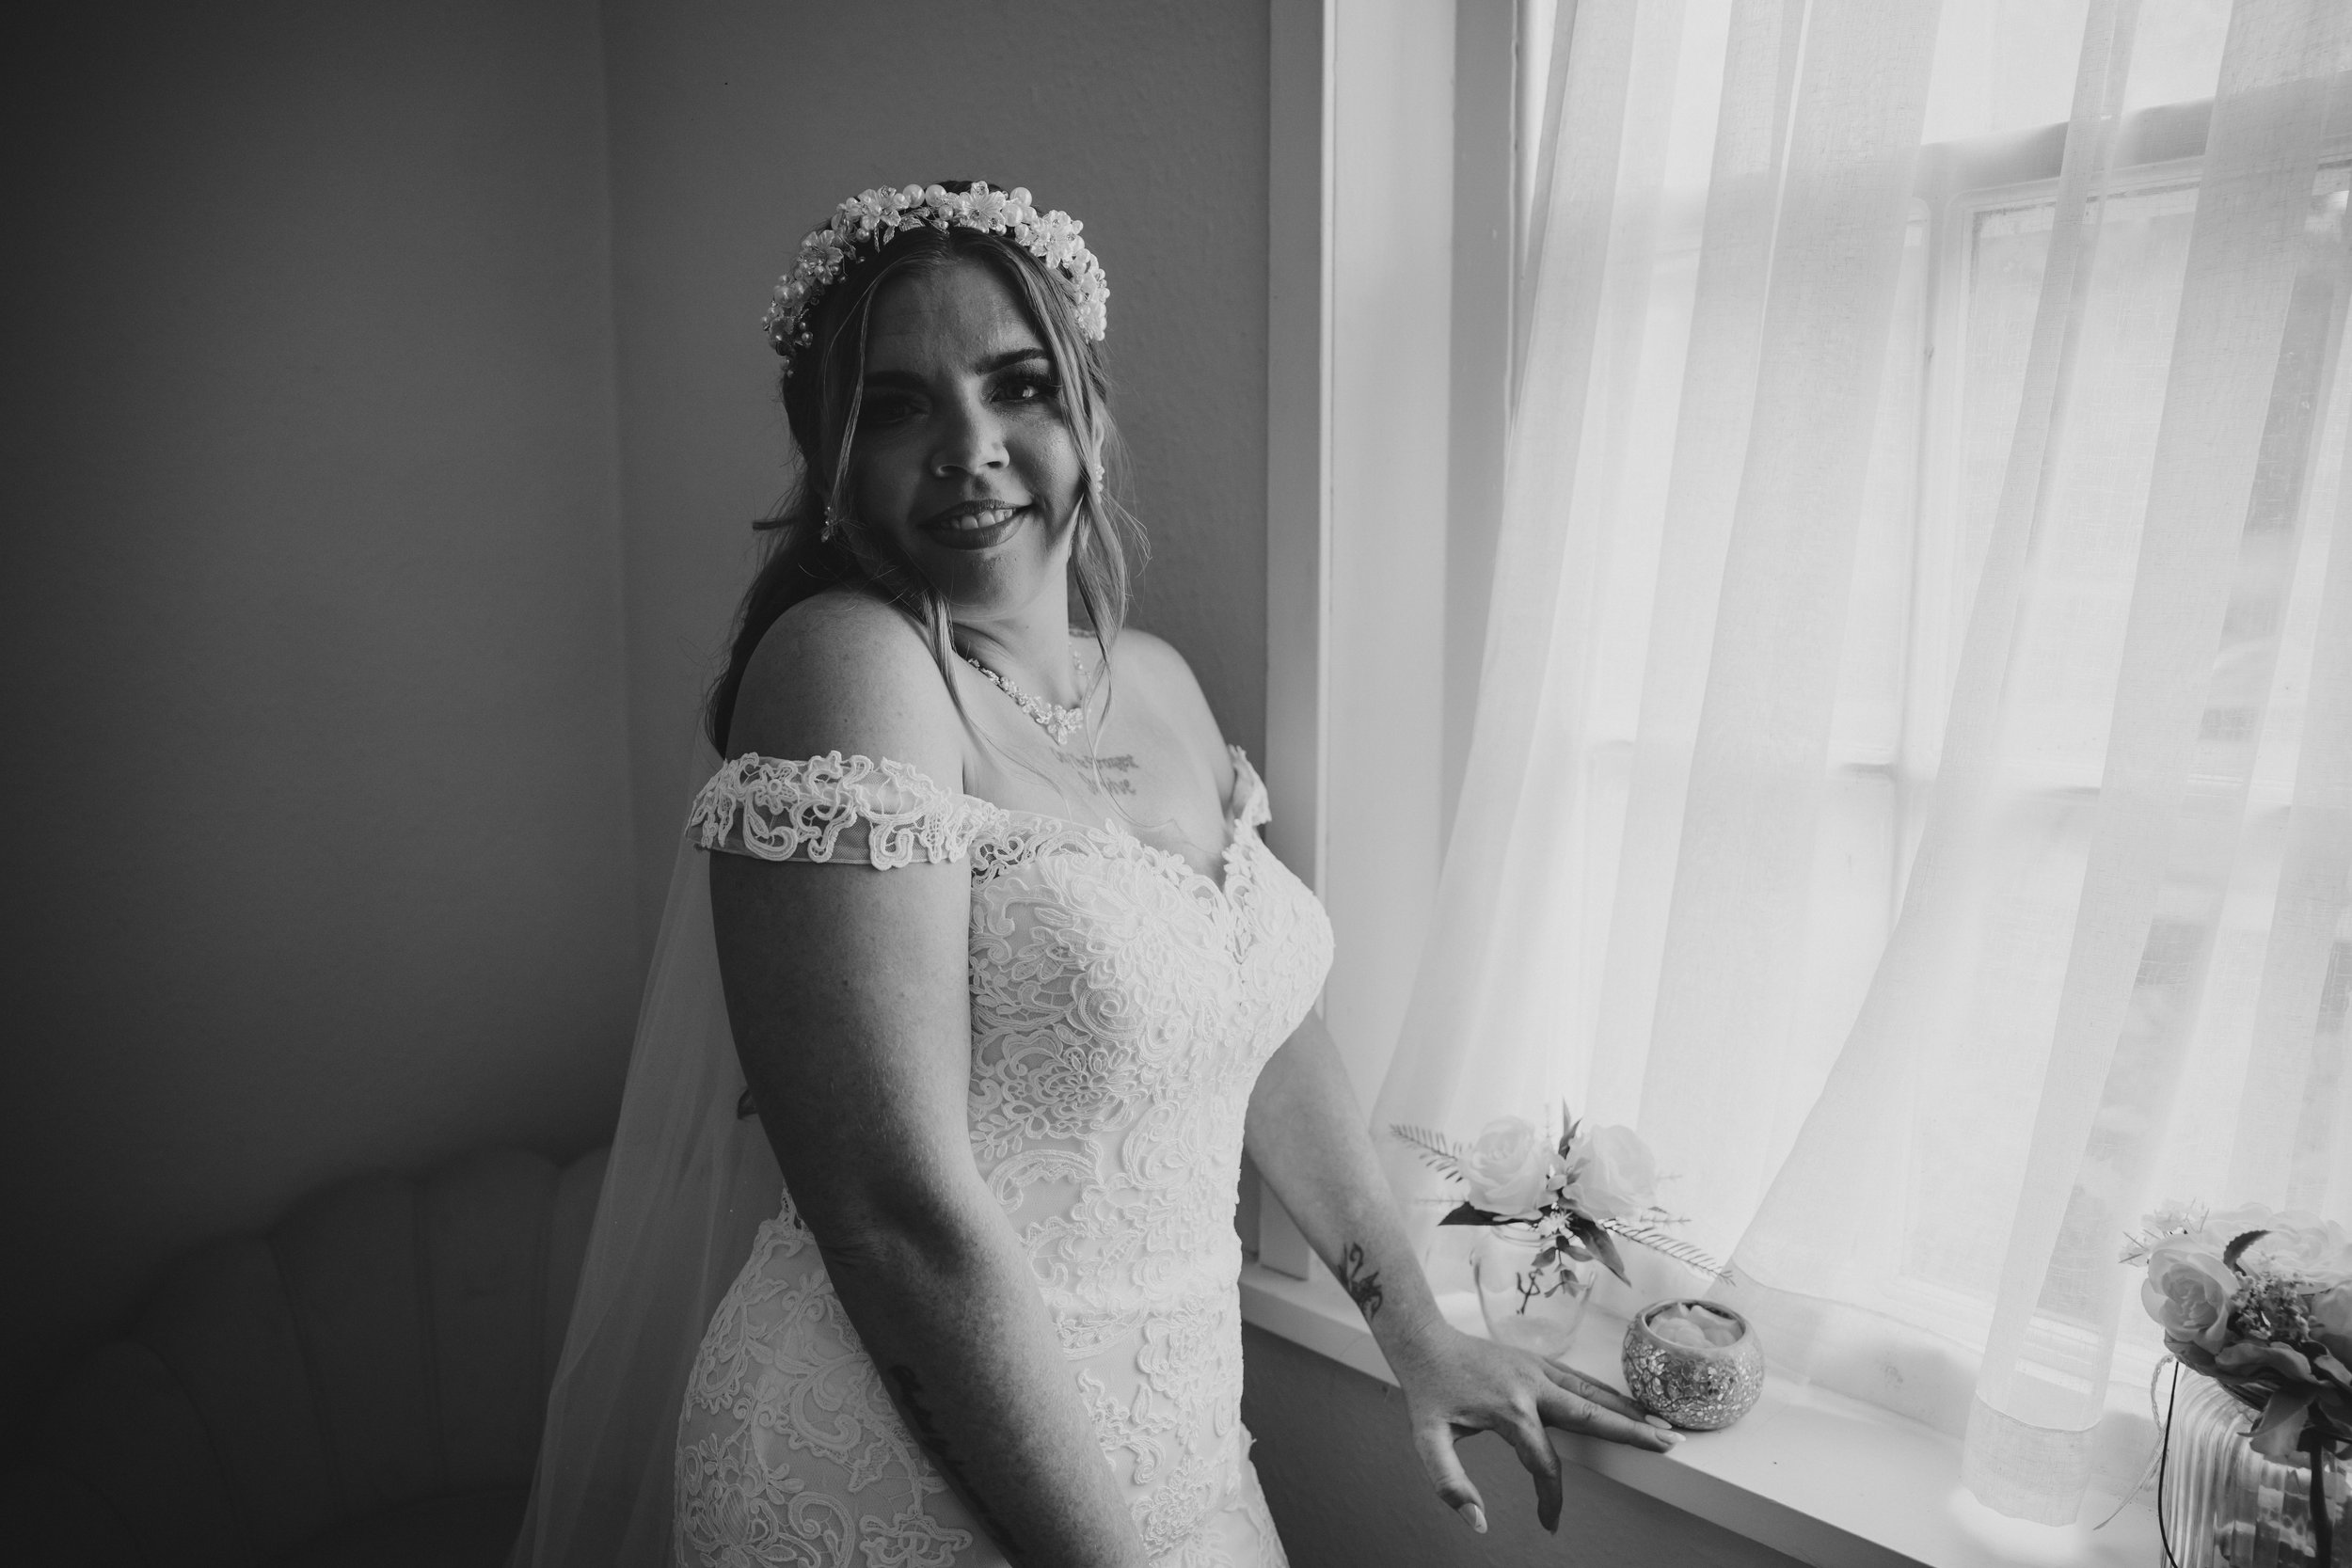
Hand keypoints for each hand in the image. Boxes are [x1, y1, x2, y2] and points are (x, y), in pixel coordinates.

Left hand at [1387, 1323, 1681, 1534]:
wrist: (1424, 1341)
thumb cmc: (1428, 1392)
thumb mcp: (1427, 1442)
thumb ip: (1450, 1484)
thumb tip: (1477, 1522)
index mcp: (1510, 1411)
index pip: (1544, 1463)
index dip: (1550, 1497)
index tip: (1549, 1523)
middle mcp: (1533, 1386)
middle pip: (1591, 1413)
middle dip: (1630, 1432)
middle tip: (1667, 1445)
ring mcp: (1540, 1369)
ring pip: (1592, 1392)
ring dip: (1627, 1410)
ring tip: (1662, 1427)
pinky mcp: (1540, 1361)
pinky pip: (1582, 1379)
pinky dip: (1609, 1394)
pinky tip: (1626, 1405)